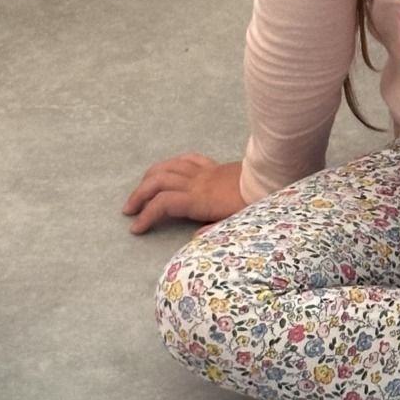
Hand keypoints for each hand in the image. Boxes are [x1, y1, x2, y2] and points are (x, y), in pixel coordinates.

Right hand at [123, 155, 248, 233]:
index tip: (136, 228)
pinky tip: (168, 169)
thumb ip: (214, 232)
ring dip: (149, 178)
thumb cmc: (256, 203)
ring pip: (168, 167)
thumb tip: (195, 241)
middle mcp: (196, 182)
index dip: (146, 215)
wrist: (271, 178)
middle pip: (157, 183)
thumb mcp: (236, 223)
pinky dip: (173, 163)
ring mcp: (203, 171)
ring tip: (141, 190)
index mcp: (199, 199)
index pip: (163, 204)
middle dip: (139, 195)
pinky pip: (188, 159)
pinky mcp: (213, 165)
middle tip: (128, 210)